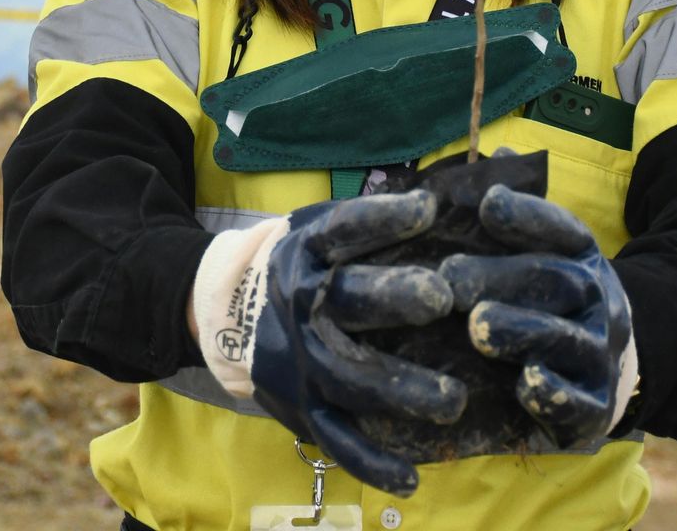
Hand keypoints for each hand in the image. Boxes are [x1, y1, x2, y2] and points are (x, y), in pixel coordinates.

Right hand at [190, 192, 461, 494]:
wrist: (225, 312)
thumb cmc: (297, 264)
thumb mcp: (317, 228)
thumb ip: (372, 220)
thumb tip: (444, 198)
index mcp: (307, 252)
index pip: (343, 229)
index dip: (382, 218)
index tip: (427, 210)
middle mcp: (301, 304)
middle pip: (347, 301)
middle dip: (394, 298)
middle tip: (443, 298)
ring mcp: (301, 361)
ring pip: (349, 378)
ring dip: (401, 389)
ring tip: (452, 400)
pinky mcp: (303, 407)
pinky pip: (338, 440)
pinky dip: (372, 463)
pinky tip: (412, 477)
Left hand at [438, 184, 636, 447]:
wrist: (604, 371)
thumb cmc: (547, 301)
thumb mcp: (540, 253)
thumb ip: (517, 211)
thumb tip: (498, 153)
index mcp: (583, 258)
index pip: (564, 230)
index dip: (529, 215)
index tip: (488, 203)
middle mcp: (598, 301)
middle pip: (558, 281)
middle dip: (502, 277)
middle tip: (448, 277)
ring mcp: (600, 354)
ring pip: (565, 339)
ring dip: (522, 331)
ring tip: (478, 327)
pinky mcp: (595, 408)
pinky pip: (579, 401)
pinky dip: (554, 393)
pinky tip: (525, 381)